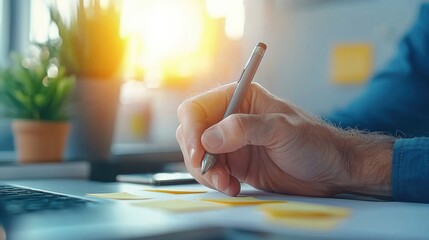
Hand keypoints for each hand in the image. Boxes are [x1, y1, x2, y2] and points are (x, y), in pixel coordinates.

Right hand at [176, 83, 393, 196]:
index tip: (198, 152)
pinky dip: (215, 182)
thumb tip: (208, 137)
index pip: (197, 108)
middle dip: (197, 155)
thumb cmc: (314, 142)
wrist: (330, 171)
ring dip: (206, 173)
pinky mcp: (234, 163)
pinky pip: (211, 172)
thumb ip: (245, 129)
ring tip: (227, 183)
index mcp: (240, 98)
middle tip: (214, 172)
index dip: (191, 130)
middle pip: (191, 133)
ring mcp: (231, 143)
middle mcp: (231, 118)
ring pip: (198, 155)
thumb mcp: (282, 129)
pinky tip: (233, 187)